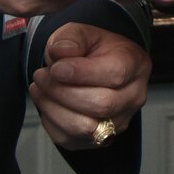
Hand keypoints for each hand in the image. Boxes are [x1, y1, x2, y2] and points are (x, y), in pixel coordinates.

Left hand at [30, 22, 149, 150]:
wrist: (99, 66)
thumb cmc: (93, 49)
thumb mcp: (83, 32)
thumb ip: (71, 38)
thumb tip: (59, 54)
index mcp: (134, 64)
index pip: (114, 75)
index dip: (81, 74)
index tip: (55, 68)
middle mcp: (133, 97)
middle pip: (100, 105)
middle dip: (62, 92)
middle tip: (40, 75)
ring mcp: (119, 122)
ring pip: (85, 128)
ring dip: (53, 108)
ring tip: (39, 88)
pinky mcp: (100, 141)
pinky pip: (71, 140)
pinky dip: (51, 122)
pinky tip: (46, 102)